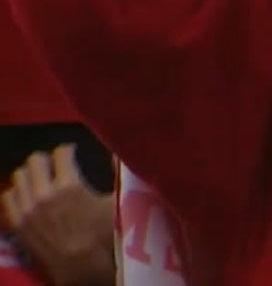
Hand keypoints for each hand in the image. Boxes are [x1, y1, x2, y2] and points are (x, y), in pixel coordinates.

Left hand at [2, 145, 114, 285]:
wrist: (82, 265)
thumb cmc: (104, 234)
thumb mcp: (118, 201)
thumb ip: (118, 175)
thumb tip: (116, 153)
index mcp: (69, 185)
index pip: (61, 153)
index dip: (68, 149)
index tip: (72, 152)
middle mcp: (44, 193)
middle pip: (35, 160)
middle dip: (47, 159)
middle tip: (55, 165)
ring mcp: (28, 208)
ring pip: (19, 176)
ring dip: (31, 174)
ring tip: (40, 179)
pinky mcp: (18, 223)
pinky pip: (9, 196)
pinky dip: (18, 192)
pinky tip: (29, 195)